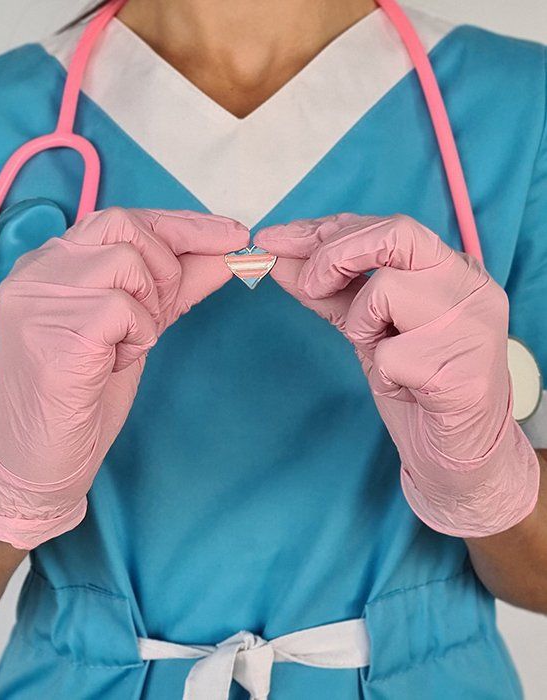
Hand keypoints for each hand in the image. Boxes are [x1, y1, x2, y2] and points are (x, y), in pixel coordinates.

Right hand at [0, 208, 250, 548]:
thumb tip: (227, 250)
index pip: (119, 221)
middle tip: (160, 313)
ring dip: (146, 310)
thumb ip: (173, 287)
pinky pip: (125, 309)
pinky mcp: (58, 328)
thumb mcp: (131, 329)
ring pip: (128, 266)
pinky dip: (136, 337)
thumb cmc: (77, 398)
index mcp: (48, 266)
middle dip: (165, 265)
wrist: (34, 461)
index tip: (230, 234)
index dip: (180, 225)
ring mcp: (41, 297)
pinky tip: (110, 363)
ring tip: (120, 348)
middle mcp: (37, 271)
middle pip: (124, 226)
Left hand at [255, 213, 539, 536]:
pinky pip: (391, 355)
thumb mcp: (364, 327)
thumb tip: (275, 255)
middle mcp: (469, 285)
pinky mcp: (465, 370)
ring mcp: (473, 325)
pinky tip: (406, 387)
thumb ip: (326, 290)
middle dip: (334, 255)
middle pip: (394, 235)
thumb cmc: (413, 381)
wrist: (455, 450)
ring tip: (383, 354)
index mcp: (448, 267)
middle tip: (308, 286)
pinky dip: (383, 374)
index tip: (273, 240)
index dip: (321, 230)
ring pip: (387, 291)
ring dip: (361, 326)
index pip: (382, 226)